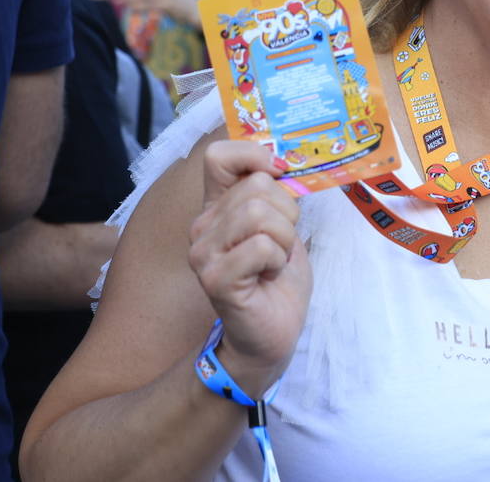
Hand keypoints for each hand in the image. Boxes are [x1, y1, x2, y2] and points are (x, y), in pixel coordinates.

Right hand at [188, 140, 310, 392]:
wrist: (271, 333)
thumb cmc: (277, 277)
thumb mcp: (282, 224)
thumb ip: (276, 193)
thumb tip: (284, 159)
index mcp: (217, 206)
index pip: (218, 156)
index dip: (254, 155)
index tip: (278, 175)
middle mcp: (202, 225)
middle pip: (257, 186)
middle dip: (287, 214)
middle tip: (281, 245)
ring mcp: (203, 252)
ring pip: (260, 213)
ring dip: (284, 239)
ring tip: (274, 261)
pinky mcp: (215, 278)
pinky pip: (261, 246)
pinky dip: (277, 260)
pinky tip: (268, 276)